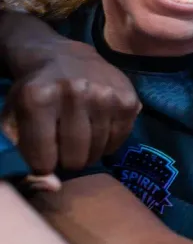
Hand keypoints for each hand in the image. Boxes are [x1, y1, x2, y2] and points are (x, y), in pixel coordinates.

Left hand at [1, 37, 139, 173]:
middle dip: (67, 159)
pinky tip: (97, 129)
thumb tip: (52, 187)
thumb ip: (21, 158)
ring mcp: (106, 95)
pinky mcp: (128, 99)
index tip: (41, 151)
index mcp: (39, 99)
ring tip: (79, 136)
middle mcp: (75, 94)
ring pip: (99, 151)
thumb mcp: (12, 122)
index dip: (41, 162)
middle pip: (75, 158)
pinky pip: (120, 139)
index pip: (43, 160)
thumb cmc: (33, 94)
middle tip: (62, 145)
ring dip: (88, 151)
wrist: (62, 57)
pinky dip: (108, 142)